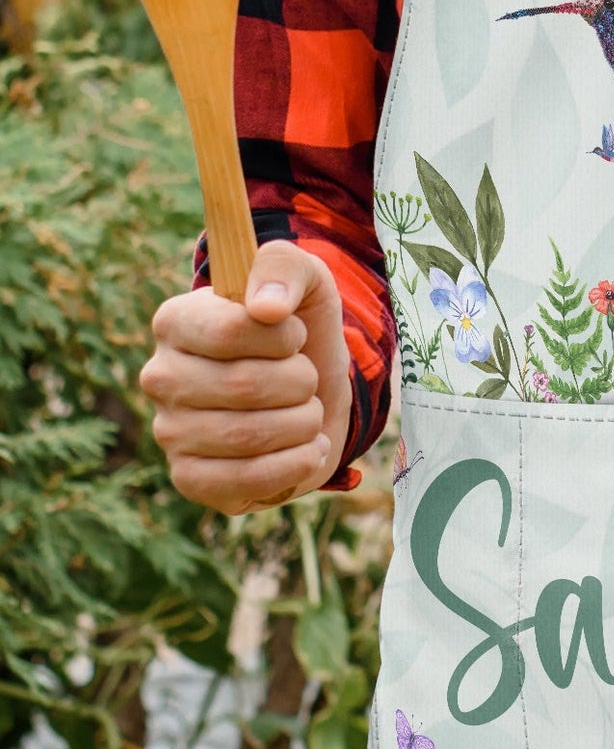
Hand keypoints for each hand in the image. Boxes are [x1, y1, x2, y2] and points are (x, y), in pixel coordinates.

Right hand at [141, 241, 350, 513]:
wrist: (317, 397)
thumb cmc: (301, 336)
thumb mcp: (307, 284)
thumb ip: (285, 268)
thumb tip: (266, 307)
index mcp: (175, 322)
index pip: (231, 329)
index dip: (284, 336)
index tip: (295, 336)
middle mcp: (160, 377)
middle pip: (245, 385)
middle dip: (301, 383)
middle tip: (306, 380)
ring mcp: (170, 432)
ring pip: (249, 435)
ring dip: (304, 424)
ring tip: (307, 413)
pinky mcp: (191, 478)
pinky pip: (245, 480)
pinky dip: (294, 465)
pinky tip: (307, 449)